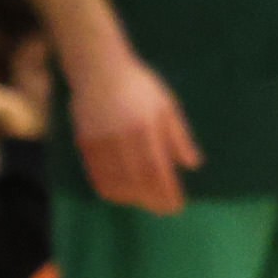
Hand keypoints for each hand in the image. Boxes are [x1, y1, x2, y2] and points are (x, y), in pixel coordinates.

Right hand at [73, 53, 202, 215]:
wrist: (99, 68)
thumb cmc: (140, 86)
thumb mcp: (166, 106)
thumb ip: (178, 136)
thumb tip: (192, 165)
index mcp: (146, 126)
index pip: (157, 168)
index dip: (166, 191)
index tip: (176, 206)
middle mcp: (122, 136)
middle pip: (136, 178)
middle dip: (151, 198)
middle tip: (162, 210)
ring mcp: (101, 139)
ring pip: (114, 178)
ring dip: (130, 197)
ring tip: (144, 204)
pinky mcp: (84, 140)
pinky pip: (96, 172)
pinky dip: (108, 188)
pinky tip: (119, 195)